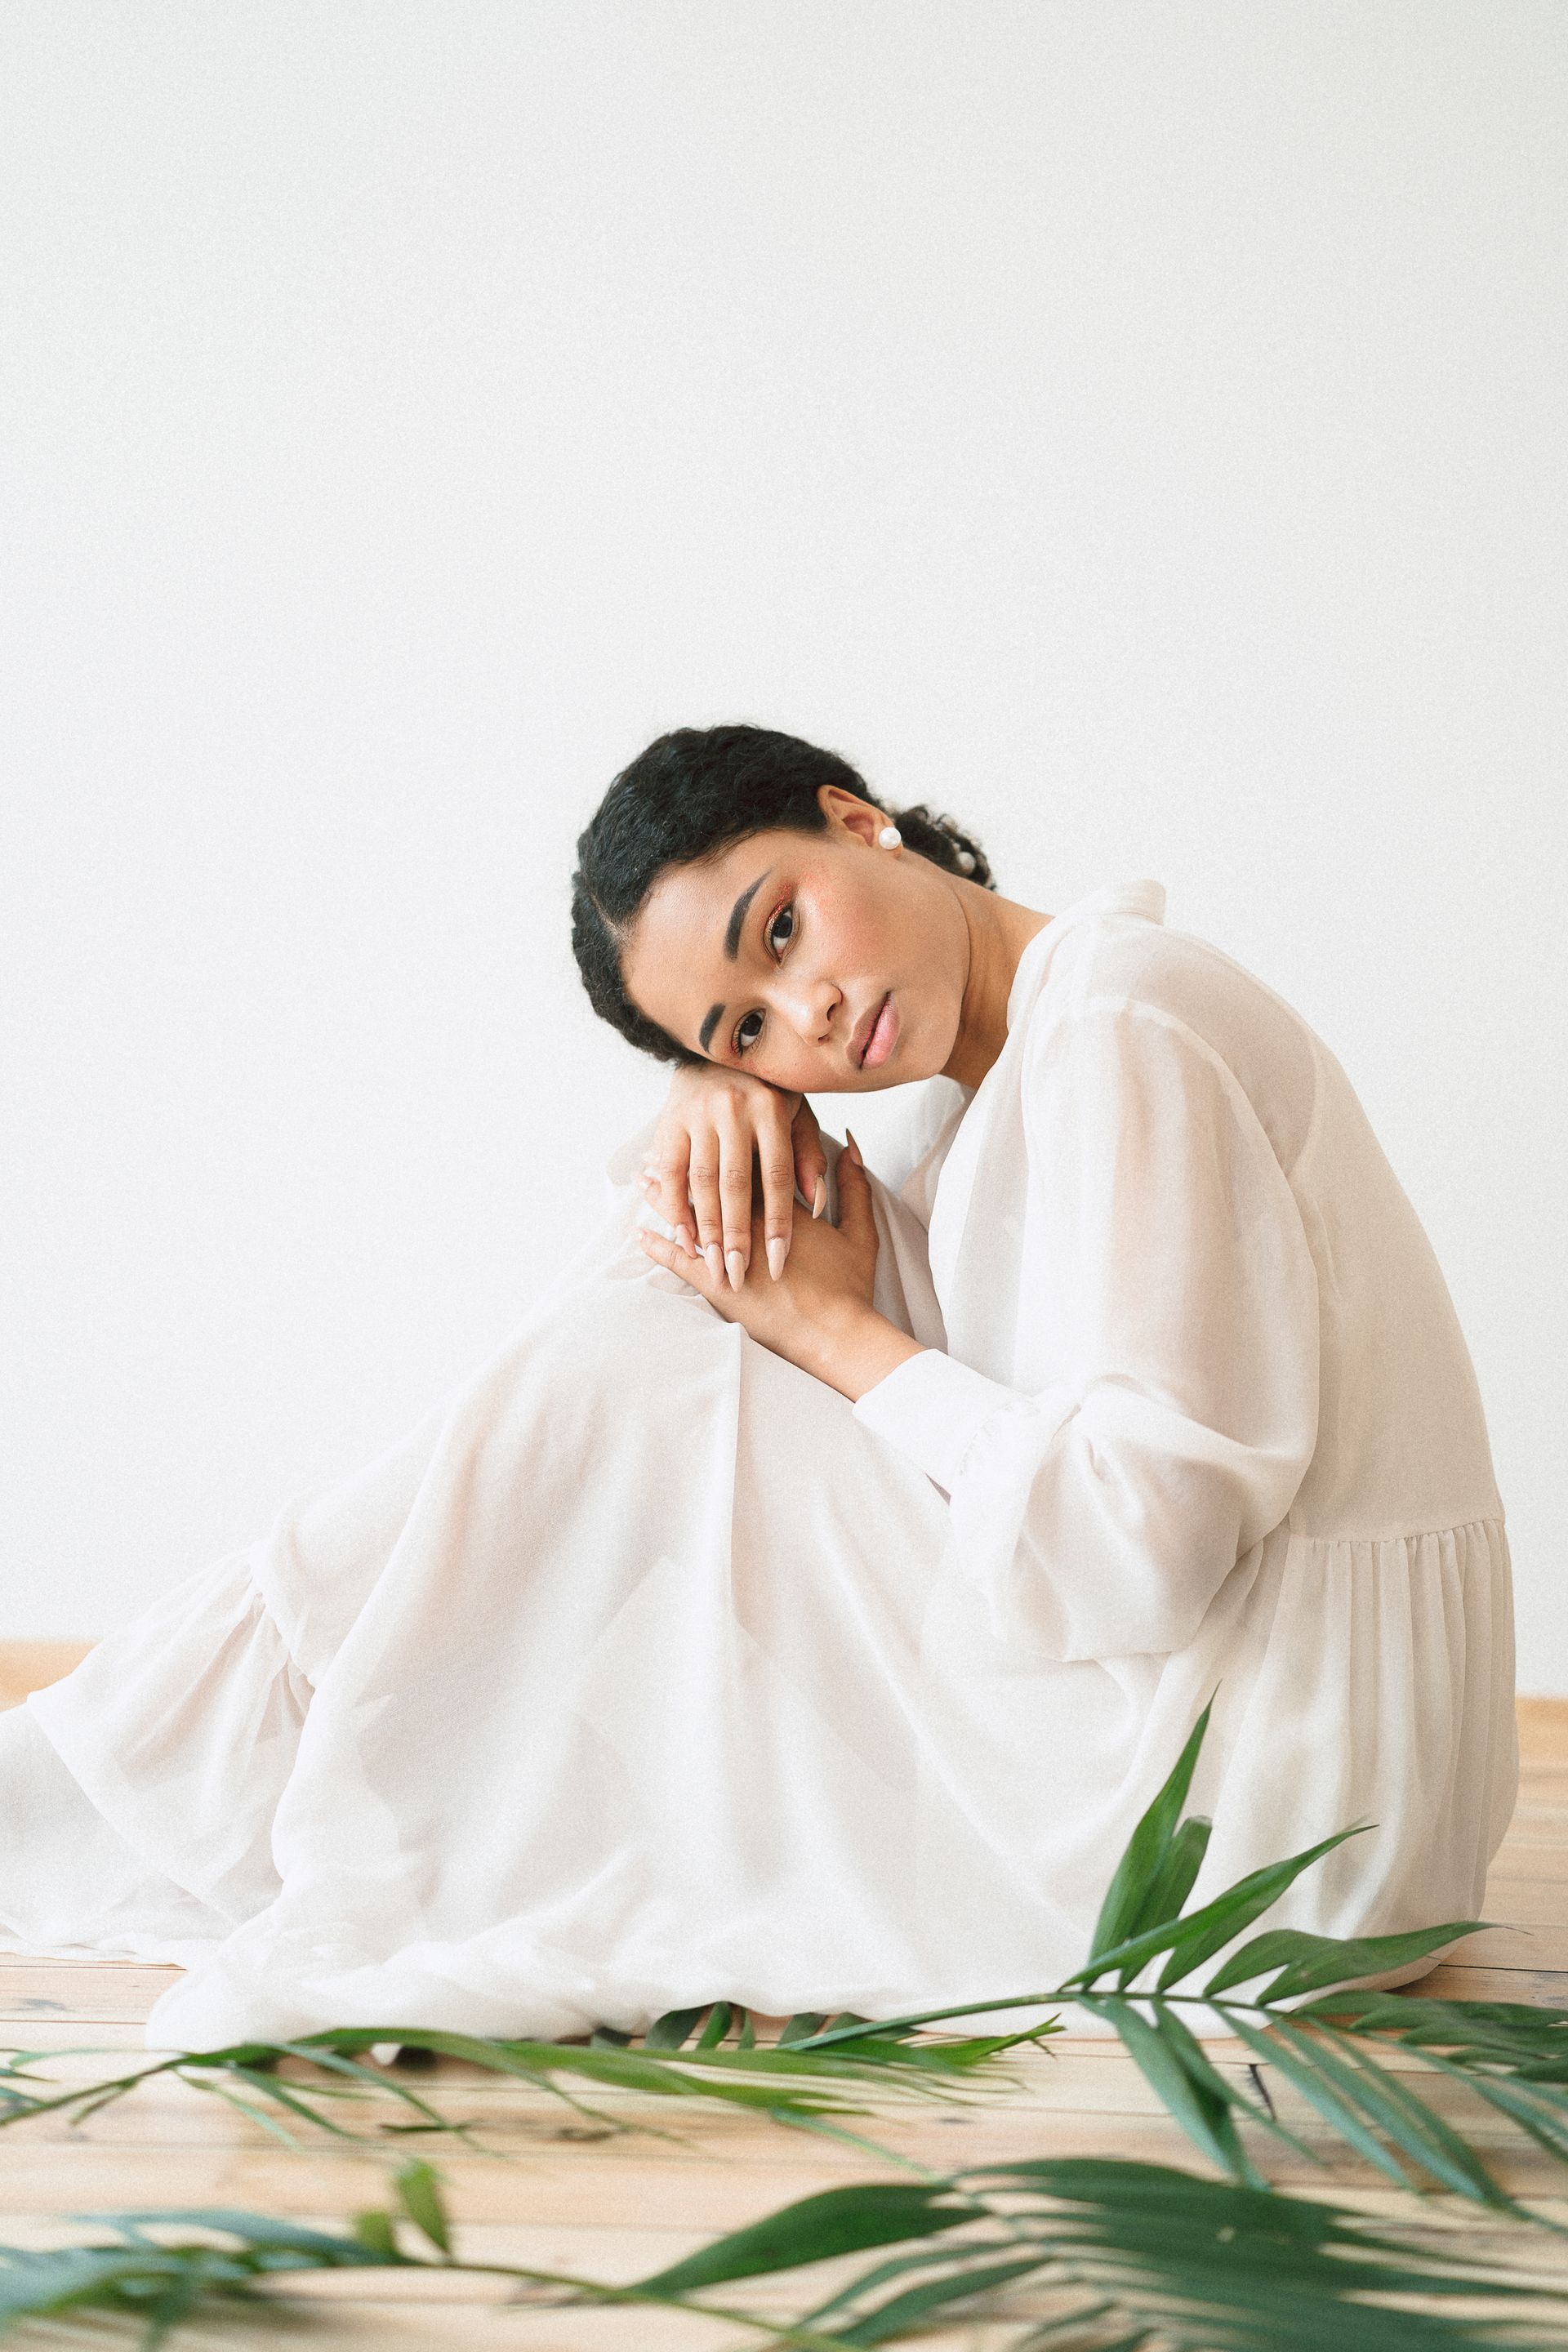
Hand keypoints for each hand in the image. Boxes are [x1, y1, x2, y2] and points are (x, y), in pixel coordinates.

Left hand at [636, 1131, 925, 1400]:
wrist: (836, 1332)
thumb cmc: (849, 1285)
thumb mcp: (860, 1231)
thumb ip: (854, 1184)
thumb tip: (851, 1144)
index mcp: (780, 1203)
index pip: (746, 1167)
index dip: (723, 1147)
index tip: (704, 1125)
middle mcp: (749, 1220)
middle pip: (709, 1183)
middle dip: (680, 1164)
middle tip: (655, 1147)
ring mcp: (730, 1252)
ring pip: (689, 1215)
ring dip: (663, 1197)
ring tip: (641, 1178)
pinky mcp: (718, 1282)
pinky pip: (678, 1259)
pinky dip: (657, 1245)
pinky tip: (639, 1233)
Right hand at [640, 1063, 828, 1291]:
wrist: (716, 1053)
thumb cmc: (766, 1093)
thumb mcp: (798, 1115)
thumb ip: (808, 1156)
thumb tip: (815, 1202)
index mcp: (771, 1109)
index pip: (776, 1175)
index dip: (778, 1222)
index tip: (778, 1261)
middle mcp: (734, 1109)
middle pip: (735, 1183)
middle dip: (736, 1235)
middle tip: (738, 1275)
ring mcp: (699, 1114)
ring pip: (701, 1182)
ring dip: (705, 1228)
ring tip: (712, 1265)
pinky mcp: (671, 1122)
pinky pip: (671, 1173)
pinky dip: (675, 1207)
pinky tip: (683, 1237)